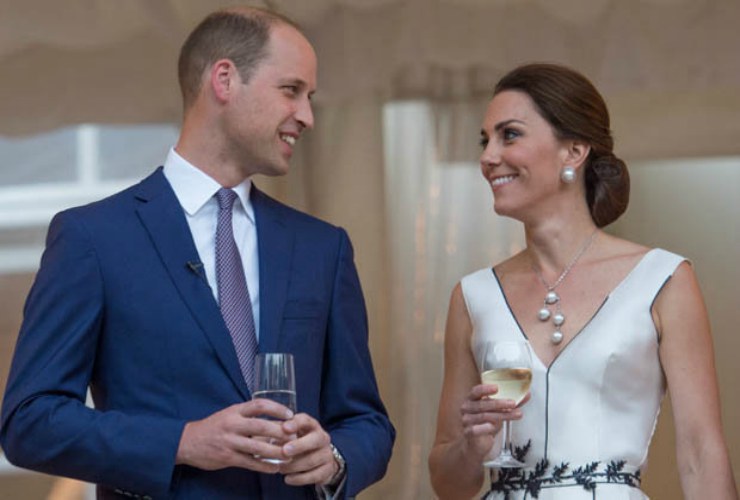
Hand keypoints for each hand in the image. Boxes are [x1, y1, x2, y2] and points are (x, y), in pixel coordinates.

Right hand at [176, 399, 294, 471]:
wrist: (187, 442)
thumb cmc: (213, 427)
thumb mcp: (229, 415)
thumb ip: (247, 417)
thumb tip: (274, 421)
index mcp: (235, 411)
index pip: (259, 405)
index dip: (276, 408)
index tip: (290, 414)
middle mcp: (232, 424)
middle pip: (261, 426)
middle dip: (280, 432)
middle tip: (294, 436)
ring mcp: (229, 441)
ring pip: (257, 446)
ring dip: (276, 451)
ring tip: (290, 454)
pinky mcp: (227, 457)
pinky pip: (250, 462)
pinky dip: (264, 466)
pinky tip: (275, 468)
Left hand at [278, 413, 337, 486]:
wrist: (319, 459)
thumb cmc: (298, 443)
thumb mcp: (290, 435)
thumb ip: (279, 434)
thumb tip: (264, 436)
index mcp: (311, 426)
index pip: (305, 420)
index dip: (296, 423)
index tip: (285, 428)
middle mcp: (322, 438)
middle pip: (314, 439)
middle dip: (299, 445)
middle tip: (284, 451)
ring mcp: (327, 454)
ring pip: (311, 460)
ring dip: (293, 465)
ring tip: (280, 468)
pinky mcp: (327, 470)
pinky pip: (314, 475)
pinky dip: (299, 478)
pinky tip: (288, 479)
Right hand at [459, 383, 528, 458]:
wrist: (477, 443)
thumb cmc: (487, 423)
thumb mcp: (499, 411)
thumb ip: (511, 403)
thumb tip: (527, 394)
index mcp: (472, 399)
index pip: (476, 391)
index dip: (485, 389)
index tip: (497, 388)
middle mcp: (466, 408)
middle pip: (483, 404)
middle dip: (499, 403)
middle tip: (513, 403)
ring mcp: (466, 420)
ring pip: (484, 416)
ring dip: (502, 415)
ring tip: (516, 415)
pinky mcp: (468, 432)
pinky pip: (476, 429)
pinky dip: (485, 428)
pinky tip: (493, 427)